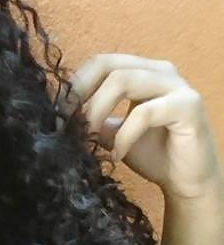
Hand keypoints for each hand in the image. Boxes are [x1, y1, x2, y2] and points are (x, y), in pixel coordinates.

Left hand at [57, 53, 222, 200]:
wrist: (188, 182)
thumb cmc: (155, 156)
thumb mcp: (116, 135)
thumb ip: (96, 122)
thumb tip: (63, 120)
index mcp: (142, 72)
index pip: (101, 62)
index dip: (76, 84)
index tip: (57, 114)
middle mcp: (160, 71)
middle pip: (110, 66)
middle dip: (82, 96)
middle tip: (67, 125)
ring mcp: (176, 86)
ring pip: (124, 81)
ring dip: (98, 111)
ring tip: (88, 138)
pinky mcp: (188, 107)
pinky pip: (145, 113)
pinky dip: (124, 135)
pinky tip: (117, 155)